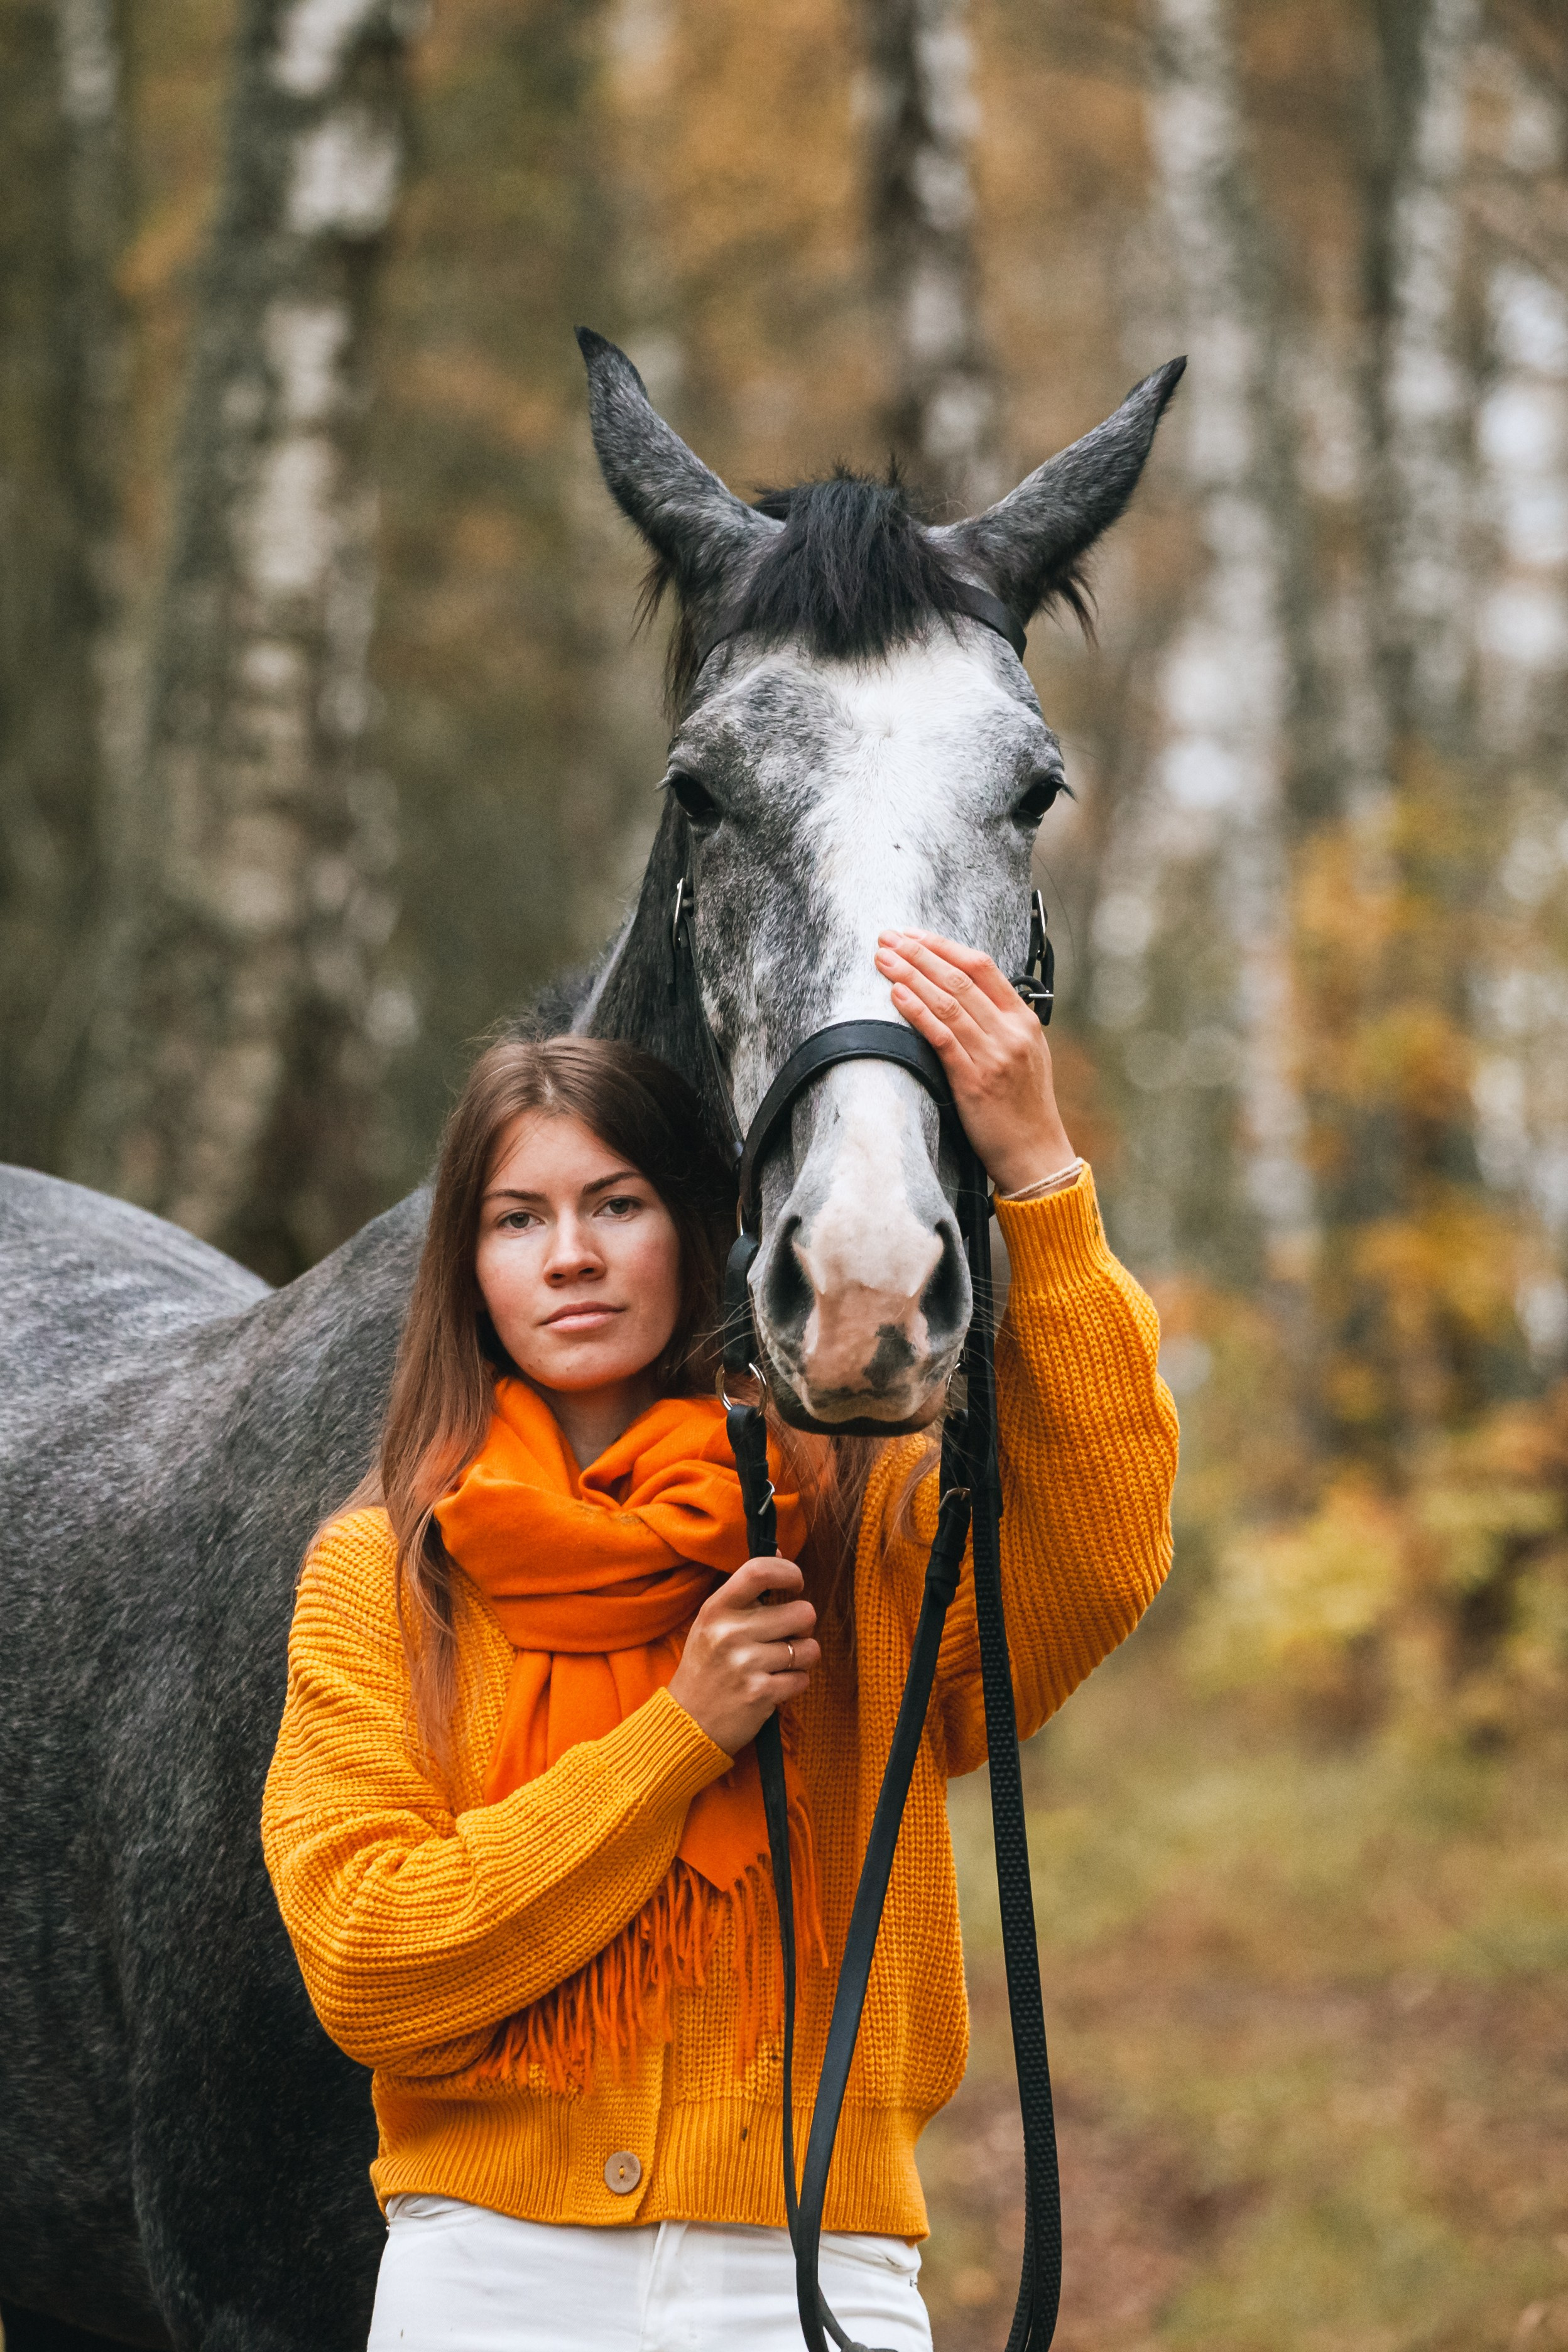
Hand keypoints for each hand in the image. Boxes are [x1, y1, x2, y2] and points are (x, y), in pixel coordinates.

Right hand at [667, 1559, 818, 1755]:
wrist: (687, 1722)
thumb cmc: (705, 1667)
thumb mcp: (712, 1622)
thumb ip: (745, 1590)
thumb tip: (781, 1551)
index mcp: (717, 1609)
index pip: (760, 1572)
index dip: (789, 1572)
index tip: (795, 1584)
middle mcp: (730, 1633)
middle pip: (802, 1612)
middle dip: (802, 1626)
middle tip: (784, 1637)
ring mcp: (746, 1664)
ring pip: (809, 1648)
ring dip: (801, 1658)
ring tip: (777, 1664)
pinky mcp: (761, 1694)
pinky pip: (803, 1679)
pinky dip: (795, 1684)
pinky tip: (773, 1686)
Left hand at [874, 928, 1074, 1195]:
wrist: (1036, 1156)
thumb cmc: (1024, 1109)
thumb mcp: (1024, 1056)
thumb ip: (998, 1024)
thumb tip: (961, 996)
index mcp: (1023, 1020)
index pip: (981, 966)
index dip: (943, 945)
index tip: (912, 935)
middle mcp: (1011, 1032)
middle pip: (959, 977)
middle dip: (918, 953)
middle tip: (887, 937)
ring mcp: (994, 1055)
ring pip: (948, 1001)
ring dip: (910, 975)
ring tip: (882, 958)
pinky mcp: (975, 1081)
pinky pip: (942, 1037)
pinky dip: (918, 1011)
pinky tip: (897, 995)